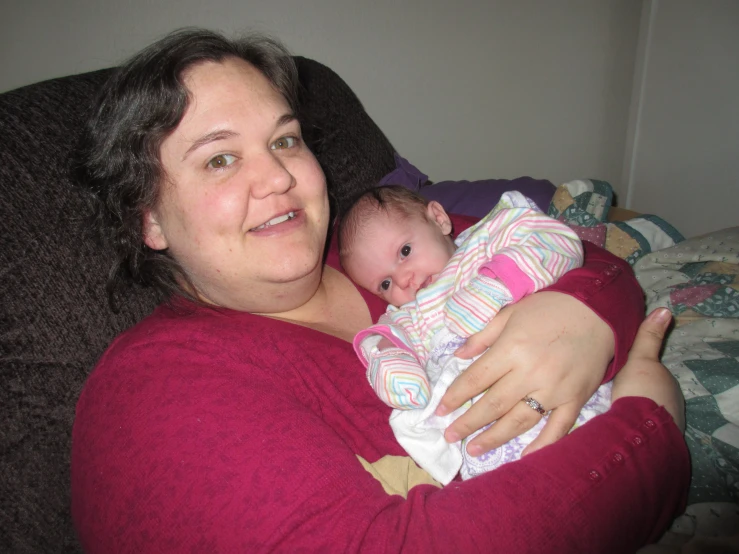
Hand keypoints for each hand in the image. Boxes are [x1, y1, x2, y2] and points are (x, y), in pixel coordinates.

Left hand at [436, 291, 614, 456]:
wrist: (600, 309)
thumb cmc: (551, 307)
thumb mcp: (511, 312)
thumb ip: (484, 336)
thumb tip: (458, 356)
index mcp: (511, 349)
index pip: (475, 379)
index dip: (455, 397)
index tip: (439, 411)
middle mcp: (531, 373)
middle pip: (492, 405)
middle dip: (468, 423)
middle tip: (449, 436)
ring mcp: (555, 390)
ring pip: (519, 421)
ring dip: (494, 438)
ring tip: (474, 449)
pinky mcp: (575, 399)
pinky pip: (558, 428)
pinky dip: (542, 444)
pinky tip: (524, 456)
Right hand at [612, 308, 684, 430]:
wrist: (640, 429)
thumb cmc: (640, 390)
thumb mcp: (640, 358)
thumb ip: (648, 337)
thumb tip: (666, 310)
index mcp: (667, 383)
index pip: (653, 373)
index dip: (639, 371)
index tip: (624, 373)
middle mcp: (671, 403)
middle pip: (650, 392)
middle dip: (637, 392)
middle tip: (616, 393)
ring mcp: (665, 423)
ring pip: (646, 411)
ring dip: (633, 410)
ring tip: (613, 410)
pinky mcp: (654, 441)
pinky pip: (640, 427)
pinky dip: (631, 424)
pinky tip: (619, 425)